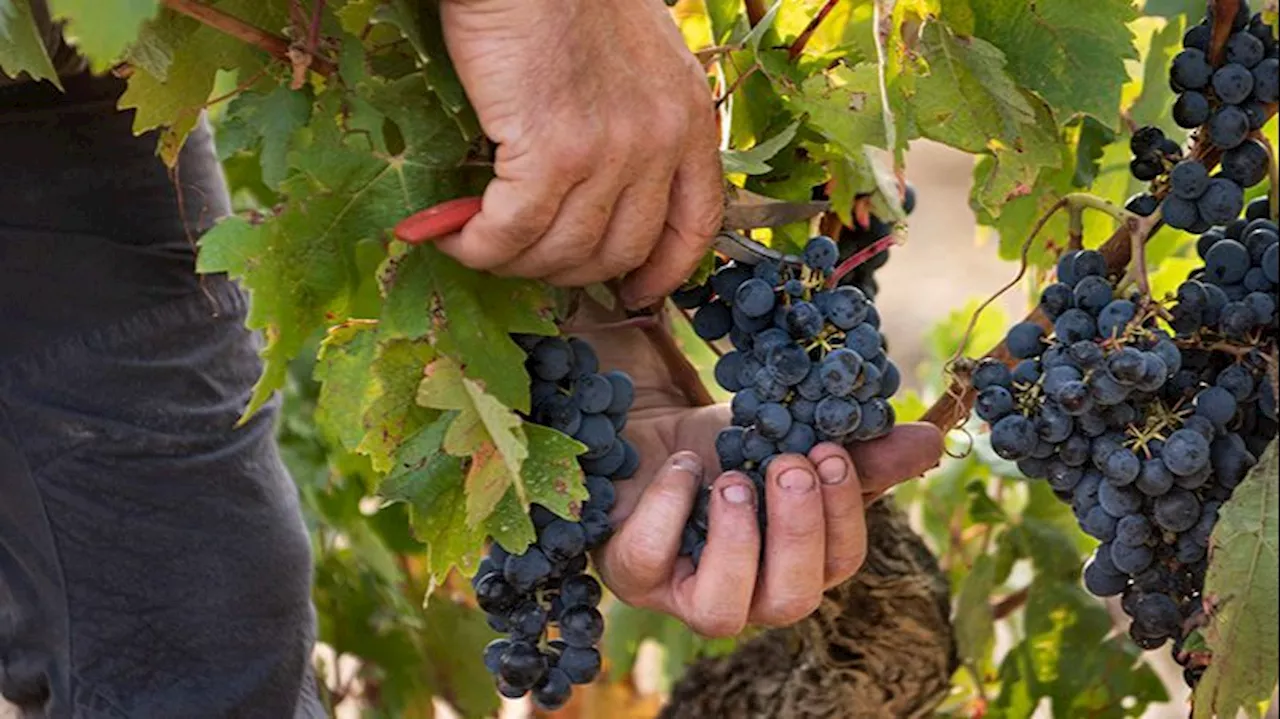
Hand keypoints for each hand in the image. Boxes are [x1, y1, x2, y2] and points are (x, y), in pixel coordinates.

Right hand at [438, 0, 722, 306]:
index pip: (696, 223)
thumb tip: (598, 185)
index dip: (664, 270)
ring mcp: (610, 151)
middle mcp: (658, 142)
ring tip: (477, 242)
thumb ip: (635, 120)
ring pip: (562, 250)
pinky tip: (455, 234)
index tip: (636, 291)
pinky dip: (479, 245)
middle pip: (619, 251)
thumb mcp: (637, 59)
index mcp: (688, 119)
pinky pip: (512, 232)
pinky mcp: (553, 152)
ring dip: (511, 261)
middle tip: (525, 257)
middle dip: (566, 270)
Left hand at [573, 318, 944, 636]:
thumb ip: (859, 449)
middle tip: (791, 464)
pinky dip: (669, 507)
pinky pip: (646, 560)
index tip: (829, 452)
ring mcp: (680, 592)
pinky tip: (684, 465)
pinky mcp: (628, 573)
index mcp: (793, 564)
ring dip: (737, 540)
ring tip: (733, 477)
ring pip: (721, 610)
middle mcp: (743, 595)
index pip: (838, 565)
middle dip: (797, 531)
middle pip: (790, 601)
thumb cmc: (728, 447)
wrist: (650, 429)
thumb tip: (932, 442)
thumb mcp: (793, 439)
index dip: (842, 514)